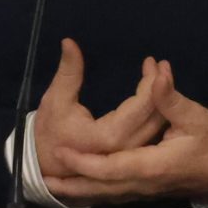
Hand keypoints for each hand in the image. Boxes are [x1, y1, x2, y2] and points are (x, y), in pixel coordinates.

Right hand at [32, 38, 164, 183]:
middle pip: (157, 116)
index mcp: (110, 135)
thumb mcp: (56, 99)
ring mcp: (130, 157)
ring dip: (163, 102)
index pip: (143, 104)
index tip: (152, 61)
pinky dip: (158, 116)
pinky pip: (152, 136)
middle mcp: (126, 149)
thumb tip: (69, 42)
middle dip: (163, 87)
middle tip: (162, 65)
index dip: (151, 80)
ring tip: (162, 77)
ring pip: (158, 129)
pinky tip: (158, 100)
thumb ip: (68, 71)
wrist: (44, 165)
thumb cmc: (49, 132)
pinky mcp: (130, 159)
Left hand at [46, 59, 207, 205]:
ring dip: (78, 190)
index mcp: (154, 165)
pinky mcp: (145, 191)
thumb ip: (171, 98)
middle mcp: (144, 182)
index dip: (86, 161)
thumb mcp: (196, 117)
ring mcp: (145, 190)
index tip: (63, 151)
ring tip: (52, 184)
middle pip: (102, 187)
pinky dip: (93, 193)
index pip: (113, 167)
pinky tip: (78, 189)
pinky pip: (114, 195)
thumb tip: (158, 74)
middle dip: (73, 183)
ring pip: (106, 194)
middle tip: (44, 176)